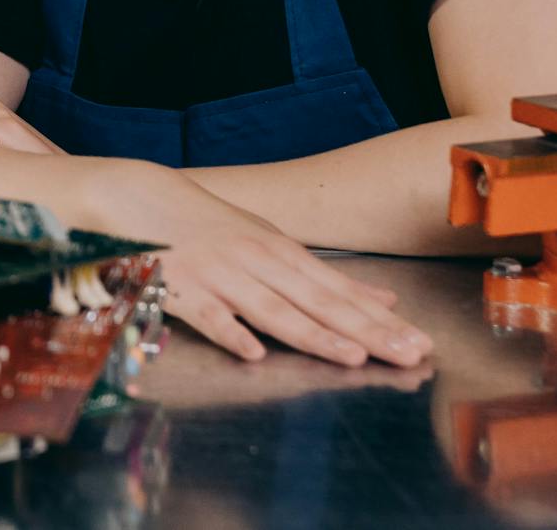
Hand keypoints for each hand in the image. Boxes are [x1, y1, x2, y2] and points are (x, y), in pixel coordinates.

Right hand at [109, 160, 430, 368]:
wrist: (136, 199)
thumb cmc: (206, 225)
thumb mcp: (267, 241)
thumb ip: (322, 275)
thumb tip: (384, 298)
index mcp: (280, 252)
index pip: (339, 290)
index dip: (381, 319)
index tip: (420, 343)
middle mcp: (256, 261)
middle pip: (317, 302)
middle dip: (365, 331)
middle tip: (407, 356)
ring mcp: (219, 275)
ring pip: (272, 310)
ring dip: (313, 334)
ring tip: (351, 357)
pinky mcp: (180, 288)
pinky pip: (208, 315)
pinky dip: (231, 332)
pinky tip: (253, 353)